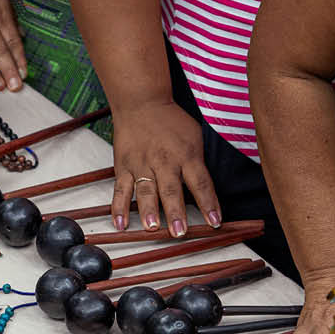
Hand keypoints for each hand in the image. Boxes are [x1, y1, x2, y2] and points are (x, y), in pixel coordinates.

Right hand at [110, 98, 220, 236]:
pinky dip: (119, 208)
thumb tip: (207, 192)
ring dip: (148, 210)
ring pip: (146, 190)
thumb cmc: (171, 120)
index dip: (209, 204)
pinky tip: (120, 224)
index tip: (215, 222)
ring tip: (152, 228)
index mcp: (186, 155)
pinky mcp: (124, 166)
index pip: (201, 183)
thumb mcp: (195, 136)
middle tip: (179, 232)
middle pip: (171, 189)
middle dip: (176, 212)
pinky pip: (120, 189)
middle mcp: (164, 161)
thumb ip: (199, 163)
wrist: (141, 101)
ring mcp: (142, 164)